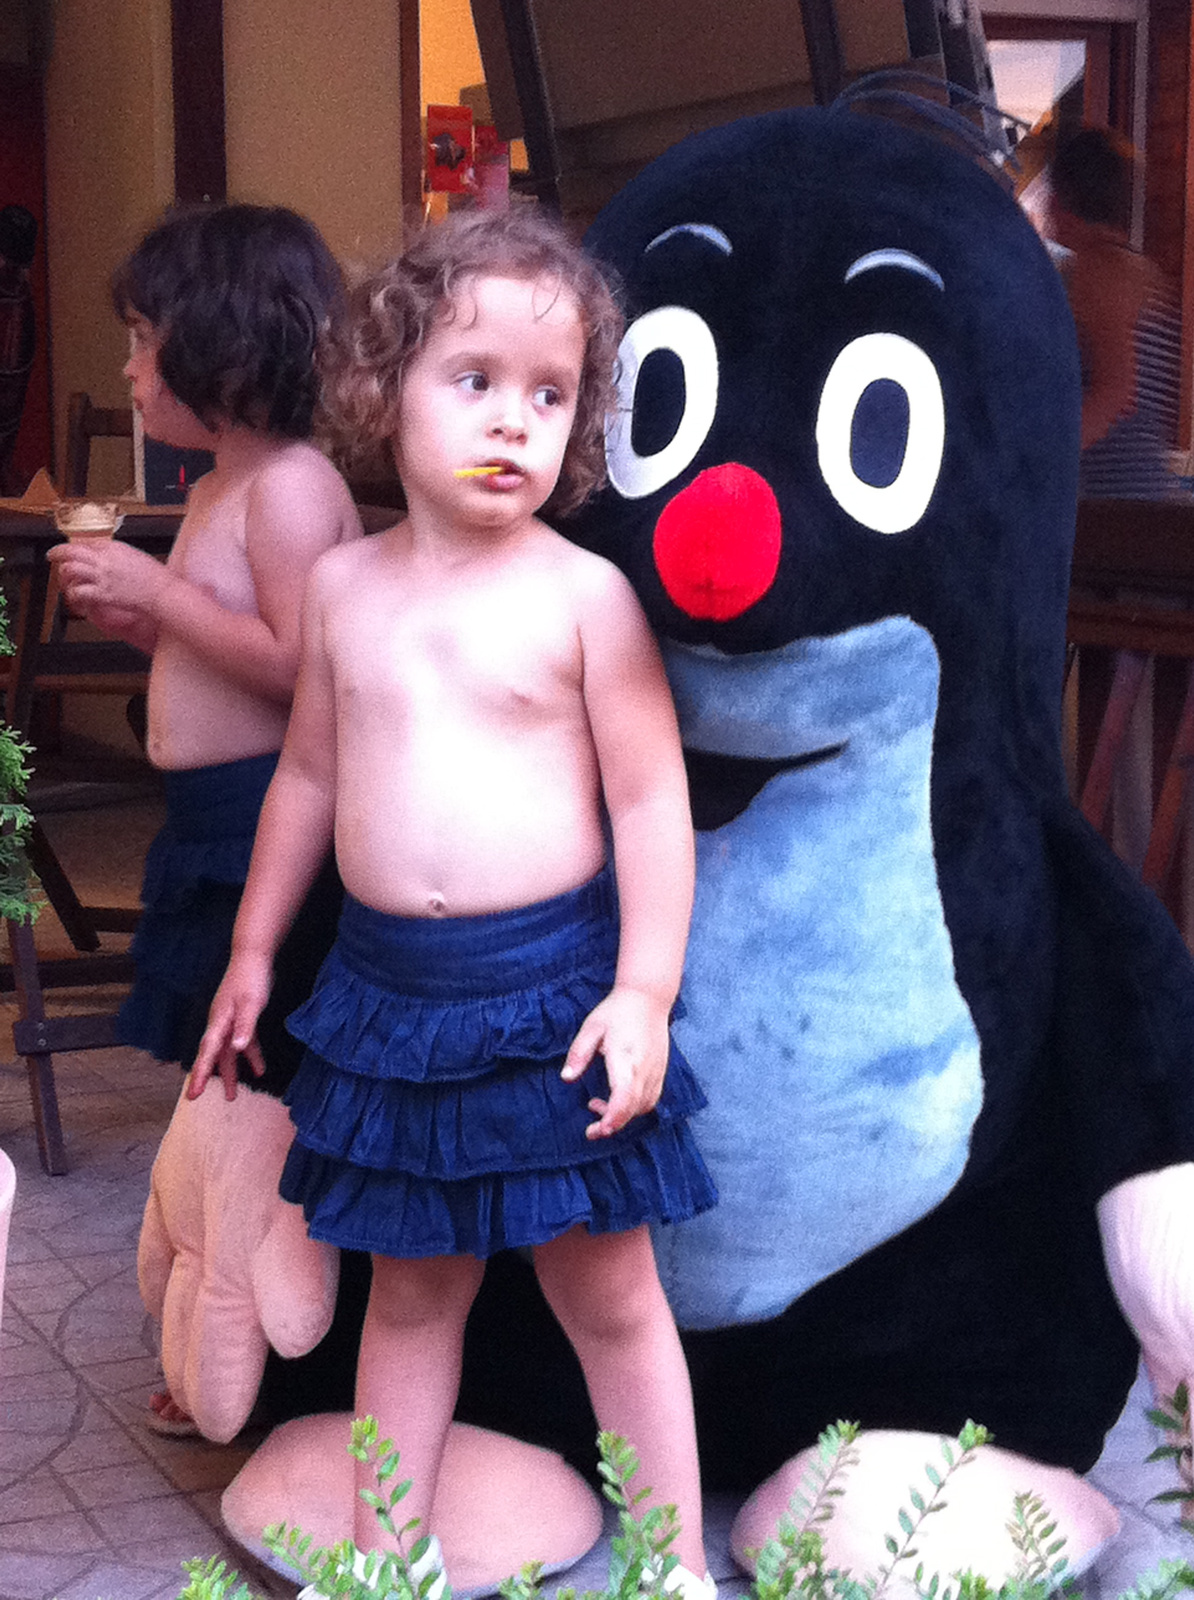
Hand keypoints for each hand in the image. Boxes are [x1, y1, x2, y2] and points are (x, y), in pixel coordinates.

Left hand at [48, 537, 171, 616]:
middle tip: (53, 555)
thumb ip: (119, 555)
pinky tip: (76, 598)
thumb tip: (109, 559)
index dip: (77, 547)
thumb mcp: (136, 556)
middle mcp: (104, 559)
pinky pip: (79, 592)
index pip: (87, 543)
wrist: (162, 592)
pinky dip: (74, 595)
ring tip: (64, 580)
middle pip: (71, 551)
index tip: (75, 551)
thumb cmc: (156, 577)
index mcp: (114, 547)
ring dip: (64, 575)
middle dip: (58, 553)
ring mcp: (102, 576)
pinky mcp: (102, 593)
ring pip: (70, 569)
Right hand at [188, 953, 271, 1101]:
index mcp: (219, 1021)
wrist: (253, 955)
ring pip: (227, 1052)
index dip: (201, 1073)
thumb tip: (237, 1049)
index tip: (193, 1093)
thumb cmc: (251, 978)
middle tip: (195, 1097)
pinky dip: (251, 1055)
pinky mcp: (242, 1017)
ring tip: (232, 1095)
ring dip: (230, 1072)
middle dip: (206, 1076)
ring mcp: (230, 1020)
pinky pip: (243, 1042)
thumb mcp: (251, 1003)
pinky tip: (260, 1069)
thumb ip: (245, 1026)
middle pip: (212, 1055)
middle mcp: (220, 1023)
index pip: (207, 1052)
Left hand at [561, 985, 670, 1138]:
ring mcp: (656, 1071)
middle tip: (591, 1130)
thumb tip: (566, 1078)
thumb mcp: (591, 1027)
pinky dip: (635, 1107)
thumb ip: (578, 1054)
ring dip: (623, 1116)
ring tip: (599, 1106)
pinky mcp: (661, 1071)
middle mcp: (644, 1069)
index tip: (597, 1130)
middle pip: (633, 1109)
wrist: (649, 998)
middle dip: (612, 1125)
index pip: (624, 1098)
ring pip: (644, 1107)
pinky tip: (619, 1098)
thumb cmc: (617, 1011)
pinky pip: (651, 1098)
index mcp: (625, 1058)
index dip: (612, 1119)